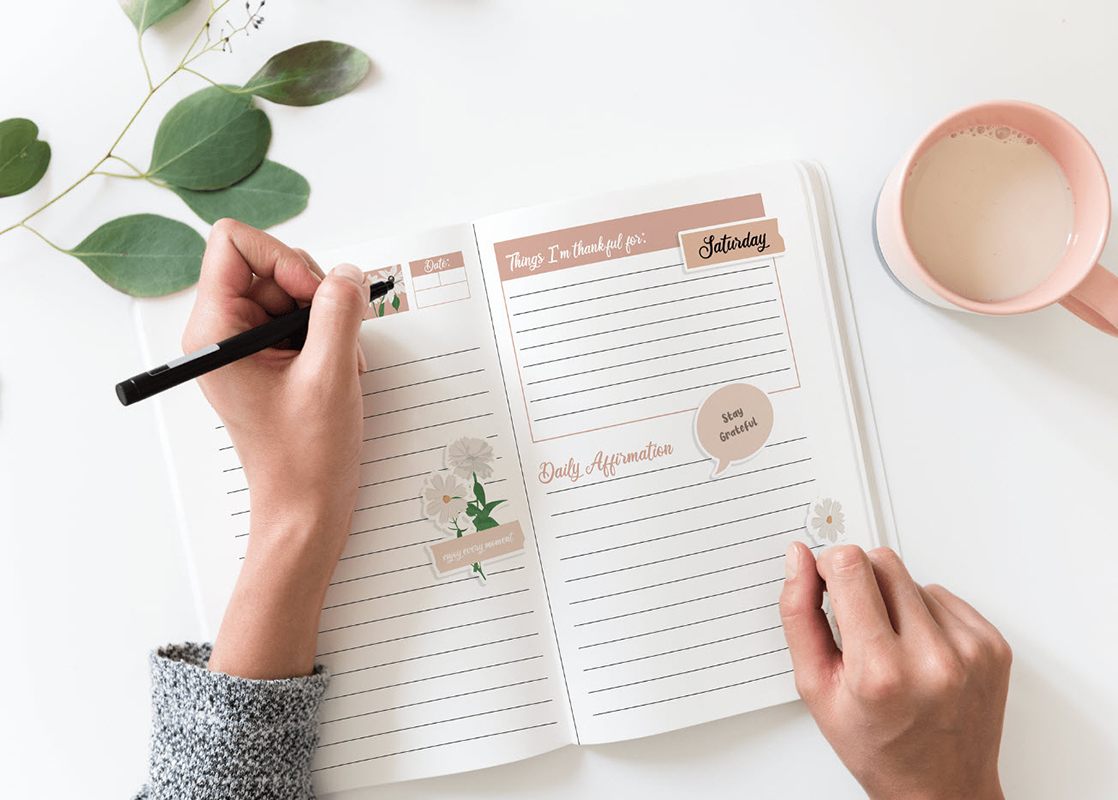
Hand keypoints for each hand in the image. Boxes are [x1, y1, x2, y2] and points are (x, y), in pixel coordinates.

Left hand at [181, 219, 369, 678]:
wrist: (307, 509)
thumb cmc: (306, 455)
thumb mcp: (329, 374)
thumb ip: (338, 311)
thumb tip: (348, 272)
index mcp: (214, 331)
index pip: (234, 243)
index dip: (281, 257)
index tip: (312, 295)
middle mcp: (222, 331)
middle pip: (271, 264)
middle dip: (314, 294)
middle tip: (334, 339)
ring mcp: (247, 345)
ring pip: (295, 291)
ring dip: (329, 321)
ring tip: (338, 367)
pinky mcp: (270, 359)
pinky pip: (304, 320)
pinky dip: (331, 338)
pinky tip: (339, 375)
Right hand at [780, 544, 1011, 799]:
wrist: (942, 789)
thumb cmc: (877, 746)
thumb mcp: (817, 687)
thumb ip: (799, 615)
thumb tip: (799, 559)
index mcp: (880, 671)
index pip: (849, 566)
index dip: (828, 566)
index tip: (825, 584)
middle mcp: (932, 657)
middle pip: (882, 561)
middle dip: (860, 581)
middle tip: (858, 625)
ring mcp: (970, 650)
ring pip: (913, 577)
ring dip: (895, 601)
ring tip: (892, 647)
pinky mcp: (993, 645)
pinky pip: (944, 596)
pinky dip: (925, 615)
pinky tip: (919, 651)